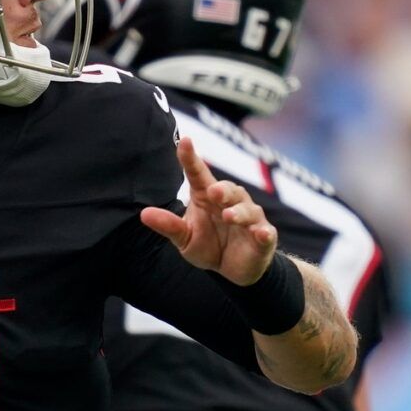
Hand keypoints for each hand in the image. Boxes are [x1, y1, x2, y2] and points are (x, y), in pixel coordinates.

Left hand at [141, 135, 277, 283]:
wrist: (232, 269)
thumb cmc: (208, 245)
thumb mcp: (184, 238)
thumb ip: (169, 225)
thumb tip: (144, 214)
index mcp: (207, 197)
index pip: (198, 173)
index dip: (191, 158)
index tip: (185, 141)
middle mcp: (231, 202)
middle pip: (228, 189)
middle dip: (222, 189)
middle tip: (213, 191)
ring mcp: (249, 218)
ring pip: (247, 209)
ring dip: (239, 212)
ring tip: (228, 216)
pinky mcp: (264, 236)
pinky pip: (265, 232)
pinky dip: (263, 232)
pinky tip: (260, 233)